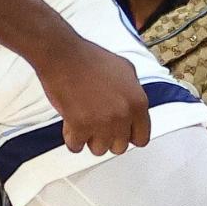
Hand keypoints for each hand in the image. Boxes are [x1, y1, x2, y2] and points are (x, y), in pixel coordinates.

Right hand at [34, 39, 150, 155]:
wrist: (64, 56)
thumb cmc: (89, 58)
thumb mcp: (125, 69)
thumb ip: (133, 92)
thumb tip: (132, 105)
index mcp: (137, 102)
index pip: (141, 138)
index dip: (129, 135)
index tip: (121, 133)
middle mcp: (122, 115)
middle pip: (119, 147)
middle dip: (108, 137)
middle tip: (99, 126)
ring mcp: (101, 123)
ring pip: (99, 149)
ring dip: (90, 139)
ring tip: (84, 124)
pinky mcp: (79, 126)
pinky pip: (76, 146)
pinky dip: (72, 139)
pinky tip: (71, 126)